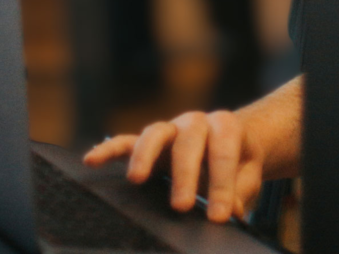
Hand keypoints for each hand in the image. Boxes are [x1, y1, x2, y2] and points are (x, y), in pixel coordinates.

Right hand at [83, 110, 263, 222]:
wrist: (233, 144)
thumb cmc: (238, 164)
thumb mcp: (247, 178)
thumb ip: (241, 192)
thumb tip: (233, 212)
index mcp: (225, 127)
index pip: (223, 151)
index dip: (222, 183)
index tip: (219, 216)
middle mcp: (196, 122)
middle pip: (188, 140)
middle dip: (185, 173)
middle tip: (182, 206)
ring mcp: (170, 130)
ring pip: (155, 133)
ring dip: (145, 154)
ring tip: (136, 179)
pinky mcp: (148, 142)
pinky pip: (126, 142)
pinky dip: (109, 149)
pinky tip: (91, 160)